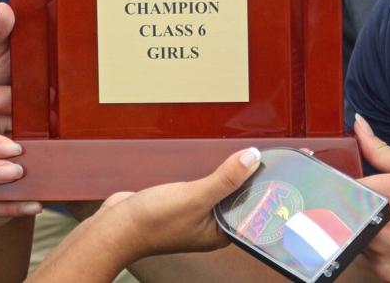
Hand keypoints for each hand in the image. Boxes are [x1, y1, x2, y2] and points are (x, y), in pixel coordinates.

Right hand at [96, 147, 261, 260]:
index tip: (274, 169)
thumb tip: (251, 159)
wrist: (115, 226)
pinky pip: (202, 186)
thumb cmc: (152, 223)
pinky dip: (209, 175)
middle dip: (246, 179)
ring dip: (227, 176)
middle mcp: (210, 226)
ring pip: (220, 191)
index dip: (262, 190)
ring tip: (243, 157)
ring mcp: (195, 215)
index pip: (251, 210)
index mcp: (220, 233)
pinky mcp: (181, 203)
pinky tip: (213, 164)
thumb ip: (225, 179)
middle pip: (237, 198)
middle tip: (260, 156)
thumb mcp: (195, 197)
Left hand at [352, 116, 389, 282]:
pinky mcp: (384, 274)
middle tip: (381, 208)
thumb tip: (358, 124)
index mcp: (385, 193)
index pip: (340, 186)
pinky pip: (367, 257)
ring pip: (353, 235)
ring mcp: (379, 253)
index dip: (343, 185)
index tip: (353, 187)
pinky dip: (377, 250)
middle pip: (344, 212)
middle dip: (355, 207)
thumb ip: (381, 151)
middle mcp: (377, 225)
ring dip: (365, 228)